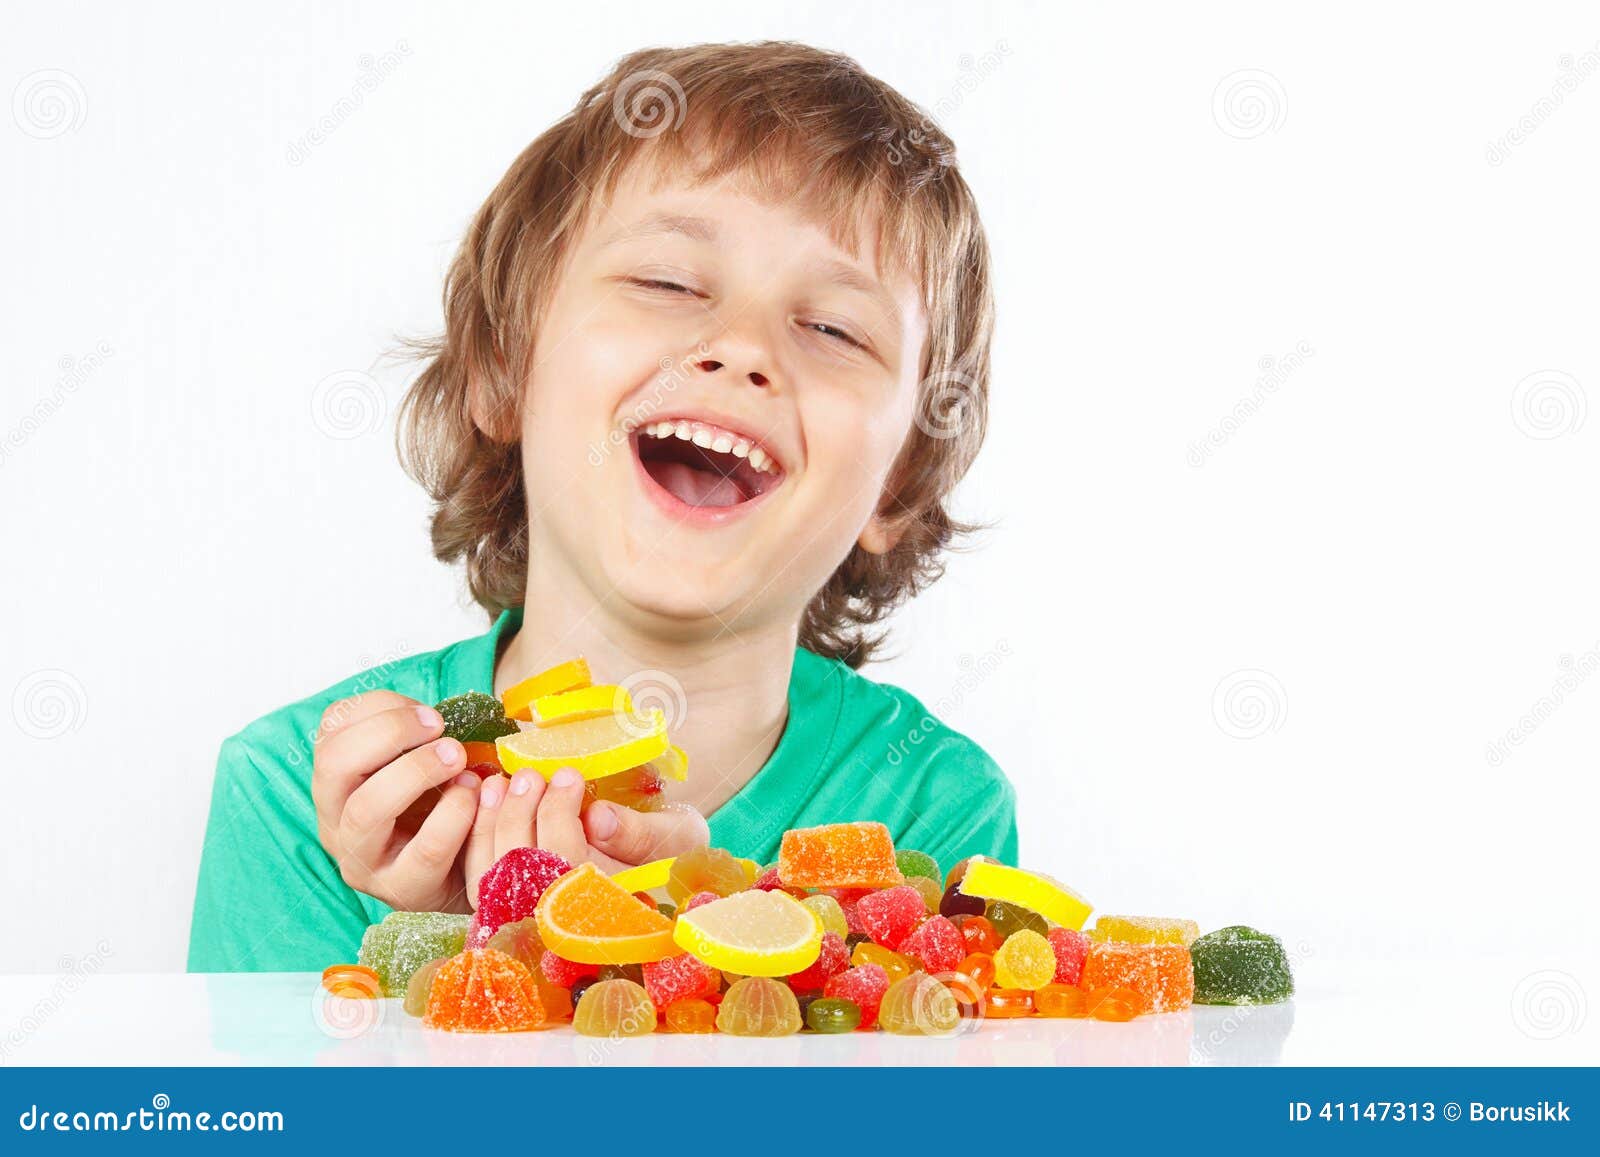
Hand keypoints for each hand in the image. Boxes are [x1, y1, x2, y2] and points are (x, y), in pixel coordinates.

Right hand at [312, 690, 479, 912]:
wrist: (464, 874)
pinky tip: (474, 794)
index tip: (429, 713)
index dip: (380, 709)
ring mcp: (362, 860)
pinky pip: (425, 850)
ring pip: (368, 809)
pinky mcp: (402, 889)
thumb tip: (434, 716)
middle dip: (390, 733)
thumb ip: (417, 736)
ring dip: (417, 771)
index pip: (332, 729)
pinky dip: (454, 814)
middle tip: (440, 728)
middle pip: (335, 764)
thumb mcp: (419, 765)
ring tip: (457, 757)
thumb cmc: (438, 809)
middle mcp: (335, 820)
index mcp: (336, 781)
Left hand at [463, 767, 709, 906]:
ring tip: (503, 781)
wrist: (663, 864)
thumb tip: (598, 818)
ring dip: (492, 823)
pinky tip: (485, 797)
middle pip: (523, 875)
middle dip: (520, 816)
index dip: (560, 818)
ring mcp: (532, 920)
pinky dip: (476, 837)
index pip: (567, 869)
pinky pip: (477, 878)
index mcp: (608, 910)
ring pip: (492, 878)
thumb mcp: (675, 835)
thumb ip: (640, 832)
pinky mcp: (509, 907)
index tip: (569, 775)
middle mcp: (565, 925)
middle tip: (530, 774)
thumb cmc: (671, 848)